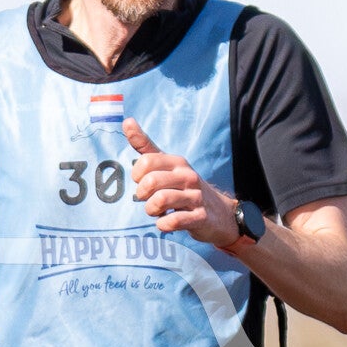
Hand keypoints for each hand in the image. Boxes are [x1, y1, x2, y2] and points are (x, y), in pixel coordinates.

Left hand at [122, 116, 238, 248]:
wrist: (218, 213)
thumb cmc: (184, 187)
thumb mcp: (167, 165)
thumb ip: (146, 147)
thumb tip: (127, 121)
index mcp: (177, 162)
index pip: (146, 160)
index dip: (137, 174)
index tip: (141, 182)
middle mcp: (187, 176)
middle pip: (151, 181)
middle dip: (141, 194)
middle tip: (146, 199)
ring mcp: (195, 196)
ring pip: (160, 200)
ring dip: (151, 210)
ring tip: (156, 211)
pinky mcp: (200, 217)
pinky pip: (173, 221)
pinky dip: (163, 225)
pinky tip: (165, 223)